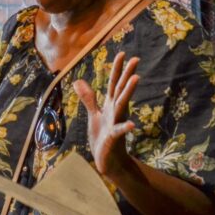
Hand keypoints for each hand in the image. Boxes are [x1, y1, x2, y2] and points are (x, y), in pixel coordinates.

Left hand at [74, 52, 138, 178]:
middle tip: (136, 59)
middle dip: (127, 74)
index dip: (117, 69)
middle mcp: (115, 111)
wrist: (109, 161)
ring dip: (128, 92)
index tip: (122, 53)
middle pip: (121, 89)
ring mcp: (115, 123)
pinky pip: (119, 131)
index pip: (114, 83)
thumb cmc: (102, 138)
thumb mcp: (93, 115)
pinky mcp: (113, 138)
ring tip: (136, 79)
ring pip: (122, 105)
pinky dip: (125, 127)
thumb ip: (89, 98)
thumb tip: (78, 80)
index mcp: (110, 105)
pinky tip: (132, 124)